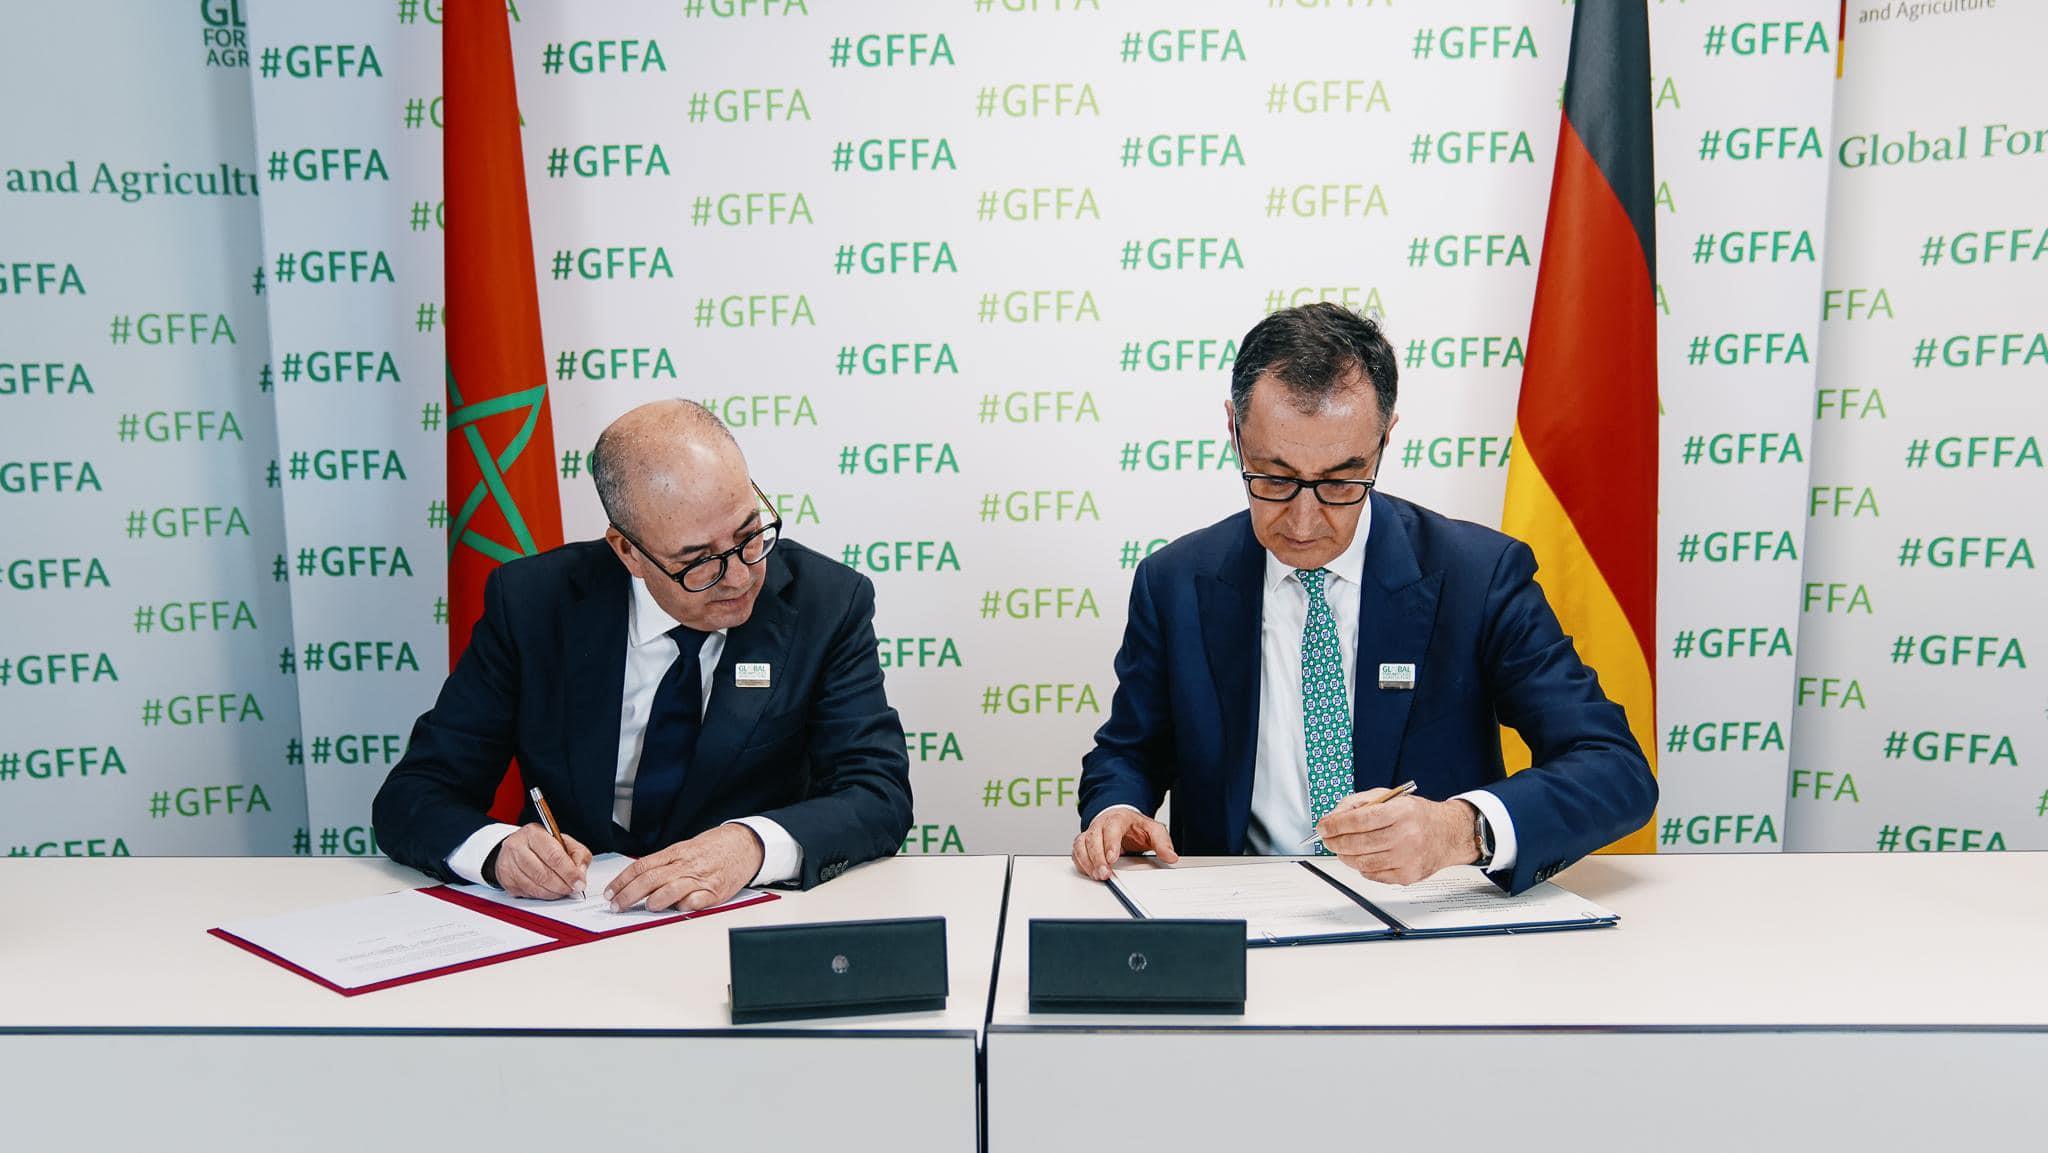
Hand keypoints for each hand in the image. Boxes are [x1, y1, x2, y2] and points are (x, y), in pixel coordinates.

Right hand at [493, 824, 592, 899]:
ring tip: (562, 890)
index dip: (569, 872)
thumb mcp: (564, 841)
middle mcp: (517, 847)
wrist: (517, 847)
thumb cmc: (542, 845)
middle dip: (562, 885)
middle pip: (543, 873)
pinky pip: (527, 893)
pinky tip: (549, 890)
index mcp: (534, 833)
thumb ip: (577, 854)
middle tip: (572, 889)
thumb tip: (580, 873)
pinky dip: (542, 895)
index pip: (553, 855)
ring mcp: (509, 864)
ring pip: (535, 886)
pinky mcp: (505, 880)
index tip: (579, 882)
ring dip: (553, 892)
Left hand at [604, 824, 763, 912]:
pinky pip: (696, 901)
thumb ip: (665, 864)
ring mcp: (701, 878)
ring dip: (654, 901)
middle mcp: (685, 865)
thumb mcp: (686, 849)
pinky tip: (676, 910)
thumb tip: (639, 883)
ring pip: (671, 889)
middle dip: (629, 894)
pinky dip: (684, 906)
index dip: (622, 881)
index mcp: (675, 853)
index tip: (610, 893)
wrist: (745, 844)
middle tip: (616, 906)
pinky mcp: (716, 892)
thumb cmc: (714, 848)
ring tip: (646, 908)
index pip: (641, 866)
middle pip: (650, 879)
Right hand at [1071, 808, 1178, 880]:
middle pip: (1093, 838)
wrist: (1122, 820)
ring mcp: (1090, 833)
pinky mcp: (1084, 843)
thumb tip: (1171, 856)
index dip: (1110, 843)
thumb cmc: (1135, 826)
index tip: (1113, 858)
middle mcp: (1101, 824)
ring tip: (1097, 876)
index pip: (1111, 828)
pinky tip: (1090, 872)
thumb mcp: (1153, 829)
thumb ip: (1162, 842)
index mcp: (1118, 818)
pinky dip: (1081, 863)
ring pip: (1081, 845)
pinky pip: (1077, 852)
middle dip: (1097, 857)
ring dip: (1087, 862)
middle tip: (1105, 874)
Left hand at [1317, 792, 1476, 885]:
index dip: (1335, 824)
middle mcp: (1407, 835)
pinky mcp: (1407, 876)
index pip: (1359, 820)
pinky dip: (1362, 867)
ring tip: (1343, 849)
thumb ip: (1358, 803)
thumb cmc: (1416, 815)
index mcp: (1401, 811)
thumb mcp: (1389, 797)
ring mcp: (1408, 858)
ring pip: (1362, 863)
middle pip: (1358, 843)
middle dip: (1335, 842)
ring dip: (1345, 856)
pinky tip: (1364, 857)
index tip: (1323, 827)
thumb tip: (1332, 818)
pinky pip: (1373, 875)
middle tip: (1327, 839)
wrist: (1449, 834)